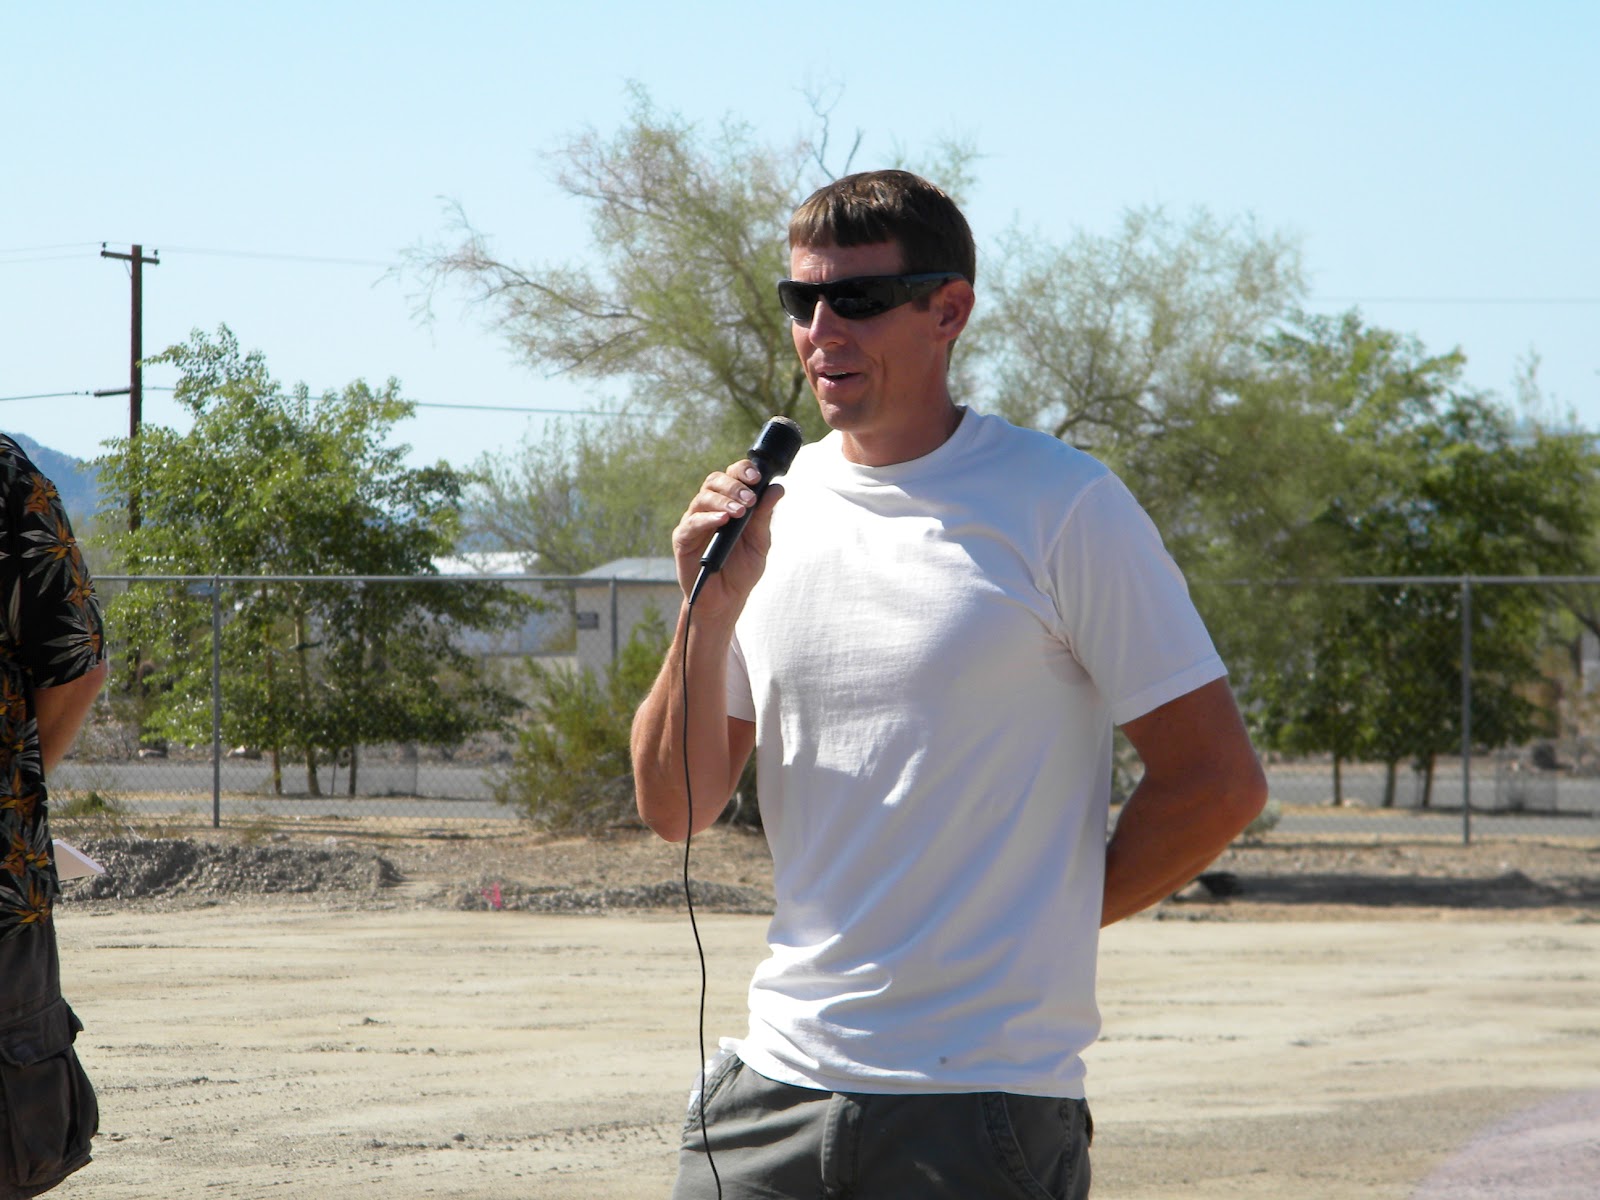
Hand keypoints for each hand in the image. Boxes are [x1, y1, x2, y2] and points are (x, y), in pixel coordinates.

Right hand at [671, 458, 783, 619]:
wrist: (727, 599)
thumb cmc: (742, 569)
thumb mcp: (760, 541)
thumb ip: (764, 516)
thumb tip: (777, 488)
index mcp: (729, 503)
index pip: (732, 476)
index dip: (743, 470)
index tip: (757, 477)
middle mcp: (709, 508)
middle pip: (715, 481)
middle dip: (734, 485)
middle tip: (750, 498)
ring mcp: (694, 522)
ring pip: (703, 498)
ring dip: (723, 501)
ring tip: (740, 511)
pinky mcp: (683, 539)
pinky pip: (692, 523)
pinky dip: (707, 519)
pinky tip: (722, 520)